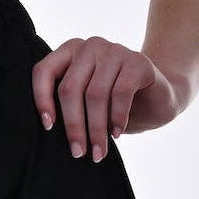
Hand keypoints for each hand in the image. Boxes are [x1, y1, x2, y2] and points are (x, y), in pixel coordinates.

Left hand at [31, 36, 181, 161]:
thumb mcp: (85, 100)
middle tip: (78, 152)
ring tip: (99, 152)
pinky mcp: (137, 62)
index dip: (42, 99)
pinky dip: (117, 117)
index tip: (48, 127)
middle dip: (73, 125)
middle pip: (69, 88)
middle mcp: (89, 46)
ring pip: (95, 94)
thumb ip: (68, 103)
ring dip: (96, 128)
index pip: (43, 71)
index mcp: (69, 51)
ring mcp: (113, 50)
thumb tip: (48, 128)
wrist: (157, 96)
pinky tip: (116, 133)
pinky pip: (121, 93)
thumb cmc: (114, 101)